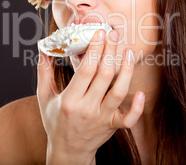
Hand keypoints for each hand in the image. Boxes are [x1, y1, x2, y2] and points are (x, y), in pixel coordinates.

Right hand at [36, 30, 144, 164]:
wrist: (67, 152)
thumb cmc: (55, 121)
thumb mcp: (44, 97)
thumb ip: (44, 71)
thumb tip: (43, 48)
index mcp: (69, 100)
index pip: (85, 70)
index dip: (94, 50)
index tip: (99, 33)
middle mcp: (87, 109)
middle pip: (104, 75)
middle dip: (110, 51)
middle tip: (114, 34)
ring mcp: (101, 118)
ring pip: (119, 92)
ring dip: (126, 70)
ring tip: (128, 51)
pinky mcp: (112, 126)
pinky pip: (128, 119)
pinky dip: (137, 107)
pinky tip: (141, 92)